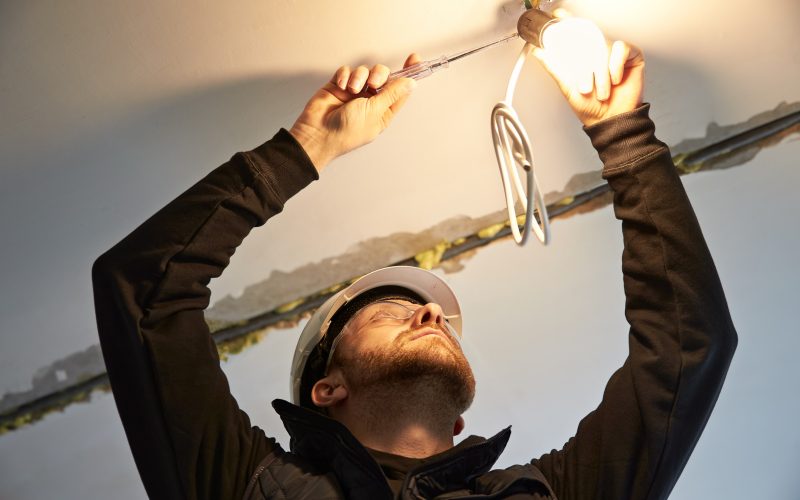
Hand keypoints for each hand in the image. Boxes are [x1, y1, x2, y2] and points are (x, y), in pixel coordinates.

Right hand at [289, 54, 420, 171]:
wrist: (319, 133)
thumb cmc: (346, 132)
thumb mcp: (375, 112)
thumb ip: (392, 94)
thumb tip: (410, 83)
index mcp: (383, 111)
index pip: (400, 89)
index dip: (408, 73)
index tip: (414, 58)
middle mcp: (370, 101)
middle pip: (383, 76)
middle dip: (378, 75)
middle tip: (372, 84)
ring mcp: (354, 92)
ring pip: (364, 71)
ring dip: (359, 77)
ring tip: (352, 89)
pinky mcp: (339, 85)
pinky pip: (346, 70)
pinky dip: (344, 76)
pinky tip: (341, 86)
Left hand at [532, 11, 644, 126]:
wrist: (609, 121)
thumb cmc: (590, 107)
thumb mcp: (567, 87)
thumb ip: (554, 68)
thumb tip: (538, 53)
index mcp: (583, 56)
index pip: (575, 33)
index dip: (567, 21)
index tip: (557, 15)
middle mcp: (598, 51)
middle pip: (590, 36)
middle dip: (584, 58)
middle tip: (583, 78)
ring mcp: (614, 53)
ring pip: (603, 46)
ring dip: (600, 72)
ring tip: (600, 90)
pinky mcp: (631, 56)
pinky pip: (620, 49)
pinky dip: (615, 66)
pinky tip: (614, 80)